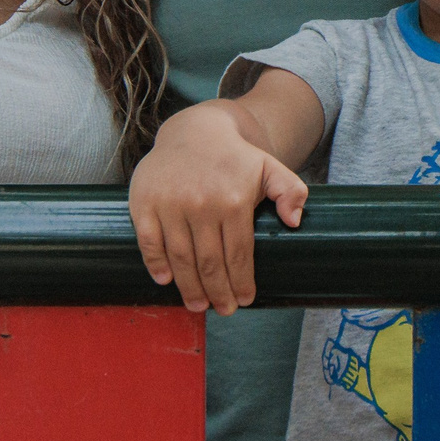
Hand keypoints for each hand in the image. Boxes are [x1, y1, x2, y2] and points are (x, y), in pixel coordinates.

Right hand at [129, 101, 308, 315]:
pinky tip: (165, 280)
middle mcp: (201, 203)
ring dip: (189, 287)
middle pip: (210, 262)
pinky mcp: (144, 202)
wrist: (193, 130)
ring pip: (180, 257)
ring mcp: (170, 204)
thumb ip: (291, 190)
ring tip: (198, 305)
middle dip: (218, 293)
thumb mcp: (269, 167)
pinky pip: (149, 241)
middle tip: (223, 310)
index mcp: (233, 199)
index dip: (242, 282)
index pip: (239, 253)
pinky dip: (156, 264)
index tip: (245, 300)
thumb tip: (294, 221)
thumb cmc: (234, 157)